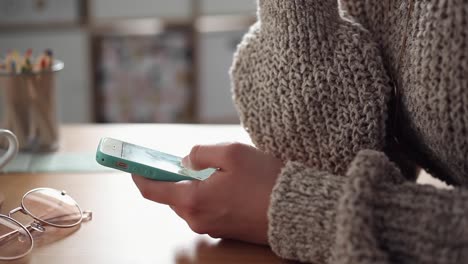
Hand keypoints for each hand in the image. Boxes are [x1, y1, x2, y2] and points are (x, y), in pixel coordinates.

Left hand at [132, 143, 283, 244]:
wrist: (296, 211)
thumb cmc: (265, 181)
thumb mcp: (231, 153)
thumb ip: (200, 153)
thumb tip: (186, 161)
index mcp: (193, 200)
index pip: (152, 190)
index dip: (139, 175)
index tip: (132, 164)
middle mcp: (197, 219)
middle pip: (174, 195)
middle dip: (178, 176)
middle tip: (191, 159)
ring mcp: (211, 227)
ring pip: (193, 201)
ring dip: (198, 184)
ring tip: (222, 170)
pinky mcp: (225, 230)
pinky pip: (208, 209)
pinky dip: (210, 195)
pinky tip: (233, 184)